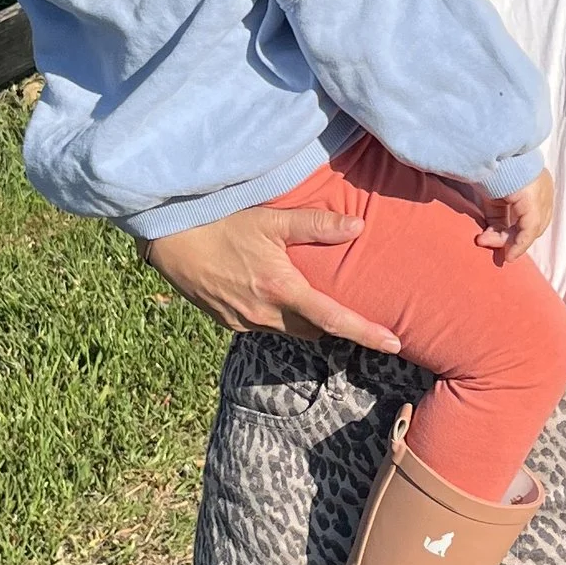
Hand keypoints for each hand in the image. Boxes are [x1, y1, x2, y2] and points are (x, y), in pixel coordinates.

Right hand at [143, 203, 401, 351]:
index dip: (367, 333)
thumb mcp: (270, 220)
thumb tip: (357, 228)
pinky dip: (277, 315)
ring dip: (304, 319)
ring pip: (289, 330)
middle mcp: (265, 314)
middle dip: (333, 324)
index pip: (334, 319)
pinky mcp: (228, 324)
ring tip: (309, 296)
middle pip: (314, 330)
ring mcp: (244, 323)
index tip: (395, 344)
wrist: (170, 242)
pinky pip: (264, 326)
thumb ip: (315, 226)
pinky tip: (271, 292)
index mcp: (281, 289)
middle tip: (351, 308)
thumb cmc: (221, 225)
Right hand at [476, 168, 553, 261]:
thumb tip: (488, 240)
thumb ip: (496, 220)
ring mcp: (543, 195)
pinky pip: (528, 231)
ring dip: (507, 241)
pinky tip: (508, 254)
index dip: (514, 233)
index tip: (492, 239)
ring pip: (530, 230)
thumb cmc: (489, 170)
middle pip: (532, 225)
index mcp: (538, 184)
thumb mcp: (493, 199)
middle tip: (487, 244)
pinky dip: (518, 244)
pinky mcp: (534, 202)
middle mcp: (545, 190)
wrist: (487, 151)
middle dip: (510, 239)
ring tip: (484, 242)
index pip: (531, 217)